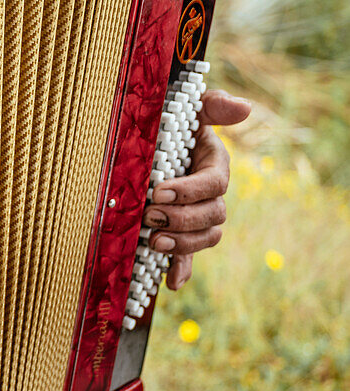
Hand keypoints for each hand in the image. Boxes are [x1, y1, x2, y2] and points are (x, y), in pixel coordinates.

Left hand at [143, 89, 250, 289]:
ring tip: (154, 242)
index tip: (159, 192)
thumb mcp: (187, 109)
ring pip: (205, 239)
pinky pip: (189, 259)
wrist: (145, 143)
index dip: (189, 192)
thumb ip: (212, 106)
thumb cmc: (169, 123)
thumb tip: (244, 107)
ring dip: (182, 245)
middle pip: (211, 217)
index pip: (213, 185)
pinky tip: (170, 283)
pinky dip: (181, 272)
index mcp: (214, 167)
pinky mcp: (181, 235)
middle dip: (181, 220)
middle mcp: (210, 196)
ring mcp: (197, 218)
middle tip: (150, 217)